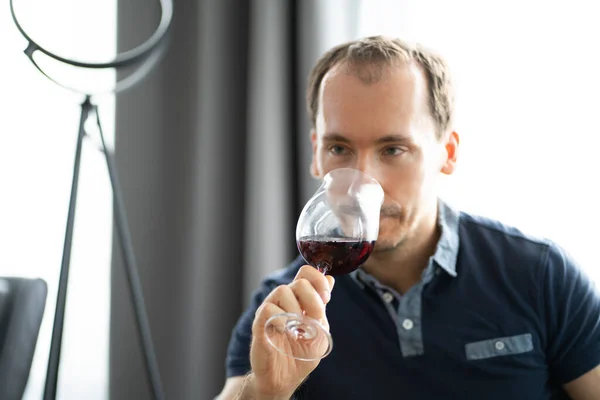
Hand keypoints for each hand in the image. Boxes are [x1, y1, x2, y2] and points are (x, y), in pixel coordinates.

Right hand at [248, 265, 334, 397]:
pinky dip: (282, 320)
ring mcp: (271, 310)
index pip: (306, 273)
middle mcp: (284, 301)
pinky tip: (286, 332)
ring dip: (296, 310)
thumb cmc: (301, 355)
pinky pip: (269, 309)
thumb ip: (322, 306)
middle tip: (316, 317)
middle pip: (299, 281)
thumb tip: (330, 279)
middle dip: (313, 298)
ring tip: (298, 329)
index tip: (327, 297)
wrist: (285, 379)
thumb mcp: (320, 330)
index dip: (318, 279)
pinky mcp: (260, 323)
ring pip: (283, 290)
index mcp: (300, 300)